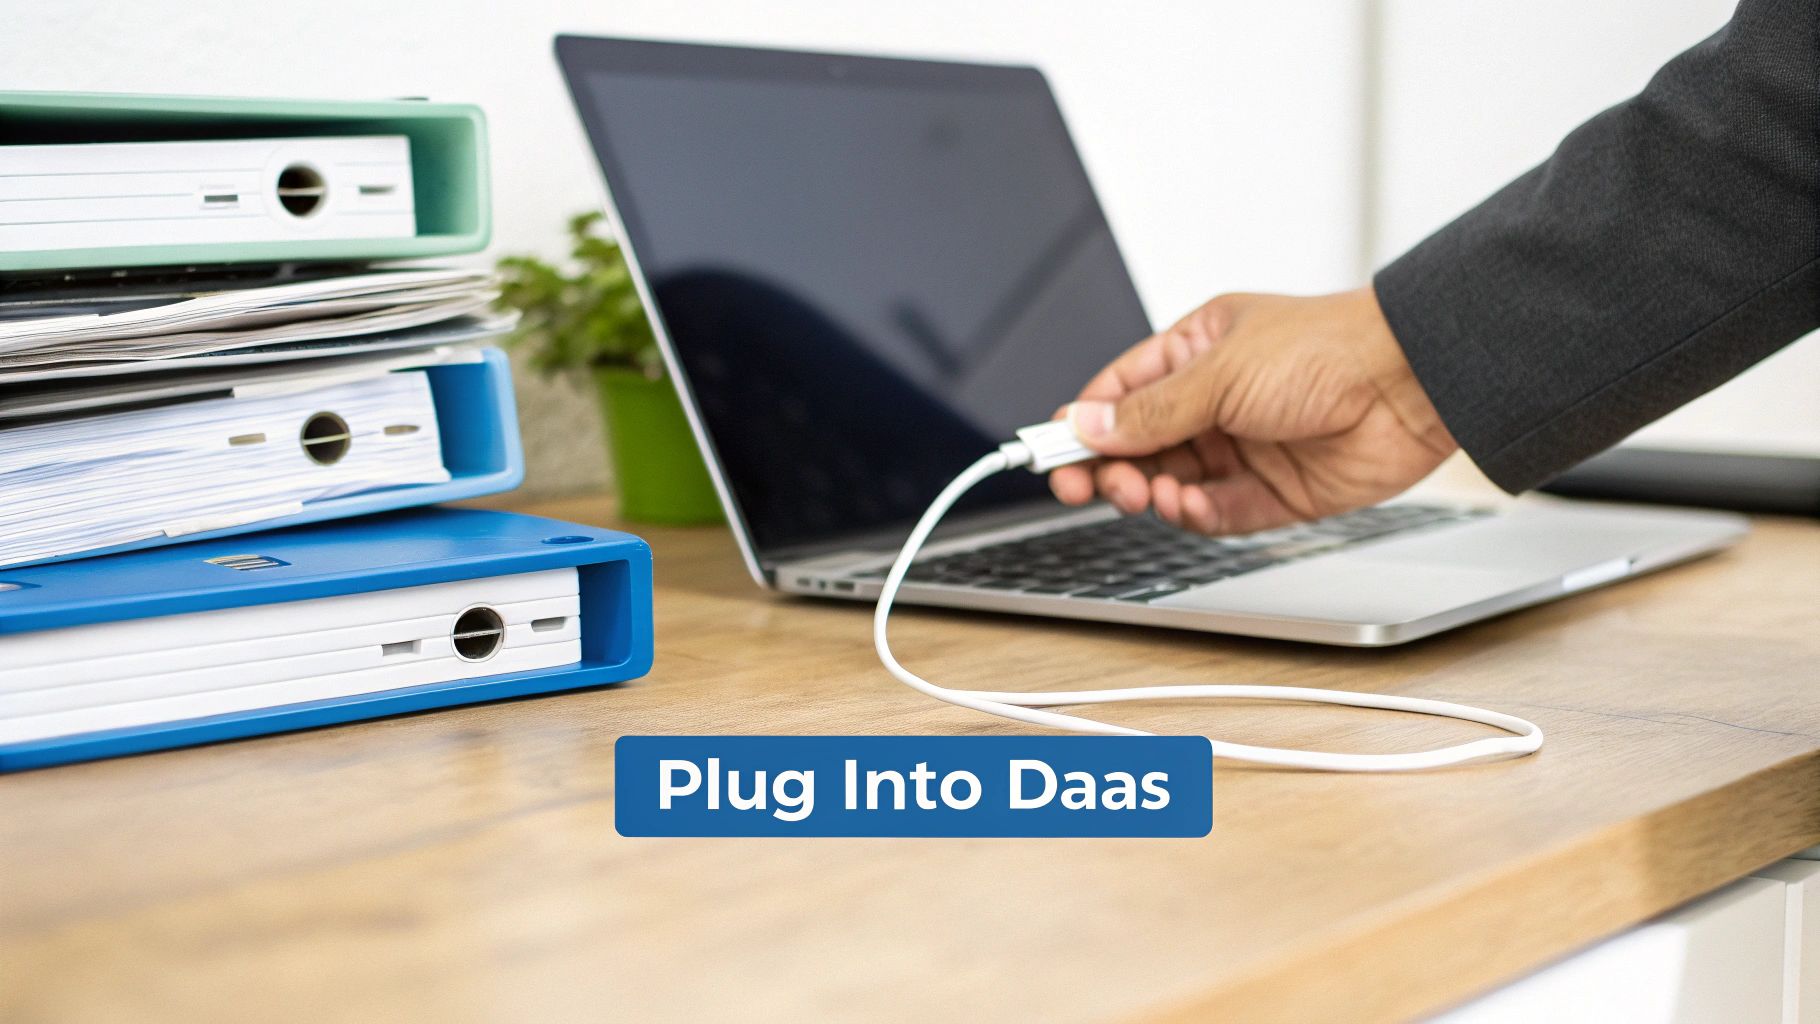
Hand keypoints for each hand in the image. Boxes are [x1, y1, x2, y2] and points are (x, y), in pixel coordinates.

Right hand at [1048, 287, 1456, 534]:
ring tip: (1149, 495)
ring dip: (1152, 493)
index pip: (1120, 393)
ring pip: (1173, 483)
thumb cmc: (1327, 350)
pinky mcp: (1275, 493)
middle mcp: (1217, 401)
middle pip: (1140, 446)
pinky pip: (1217, 513)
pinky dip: (1194, 516)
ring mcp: (1245, 448)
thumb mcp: (1221, 372)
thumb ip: (1152, 409)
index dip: (1084, 425)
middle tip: (1092, 486)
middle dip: (1112, 467)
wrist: (1412, 384)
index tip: (1052, 454)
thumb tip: (1088, 424)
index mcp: (1196, 352)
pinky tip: (1187, 508)